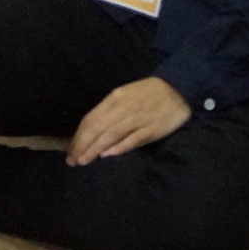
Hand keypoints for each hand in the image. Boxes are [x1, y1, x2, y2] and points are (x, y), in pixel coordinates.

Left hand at [67, 76, 189, 163]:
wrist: (178, 88)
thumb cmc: (147, 93)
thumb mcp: (125, 95)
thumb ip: (109, 111)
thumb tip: (92, 132)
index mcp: (115, 98)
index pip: (91, 118)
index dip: (79, 135)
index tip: (70, 150)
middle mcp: (124, 107)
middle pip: (98, 128)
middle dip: (83, 145)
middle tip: (73, 160)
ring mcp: (138, 118)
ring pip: (111, 134)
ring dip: (95, 149)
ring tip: (84, 161)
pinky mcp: (152, 129)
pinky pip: (132, 139)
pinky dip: (119, 147)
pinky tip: (107, 155)